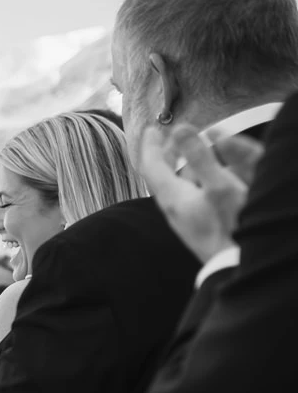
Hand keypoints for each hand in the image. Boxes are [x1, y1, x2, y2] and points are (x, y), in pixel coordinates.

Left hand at [140, 124, 258, 261]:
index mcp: (173, 199)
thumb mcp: (218, 185)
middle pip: (165, 176)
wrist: (240, 263)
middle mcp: (176, 209)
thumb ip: (199, 157)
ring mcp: (188, 218)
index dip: (151, 146)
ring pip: (183, 184)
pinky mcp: (202, 225)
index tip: (152, 129)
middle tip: (170, 137)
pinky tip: (216, 172)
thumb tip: (179, 129)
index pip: (152, 167)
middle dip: (168, 153)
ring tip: (198, 149)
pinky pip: (197, 195)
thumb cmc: (233, 226)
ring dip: (189, 164)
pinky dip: (203, 178)